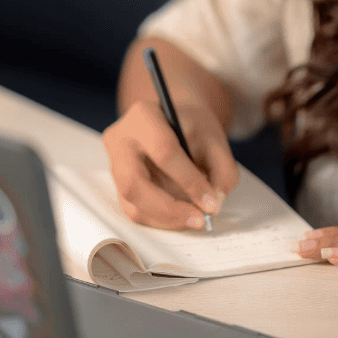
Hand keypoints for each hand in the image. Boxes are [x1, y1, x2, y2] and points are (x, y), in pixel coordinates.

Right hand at [102, 99, 238, 230]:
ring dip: (167, 218)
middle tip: (199, 219)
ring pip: (133, 204)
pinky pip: (134, 211)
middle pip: (134, 184)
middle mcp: (120, 140)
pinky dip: (161, 220)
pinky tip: (181, 216)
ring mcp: (114, 164)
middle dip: (170, 209)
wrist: (175, 122)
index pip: (164, 153)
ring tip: (194, 217)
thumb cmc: (193, 127)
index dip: (189, 181)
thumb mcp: (216, 139)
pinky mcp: (117, 185)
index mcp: (143, 116)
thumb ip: (222, 171)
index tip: (211, 203)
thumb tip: (213, 204)